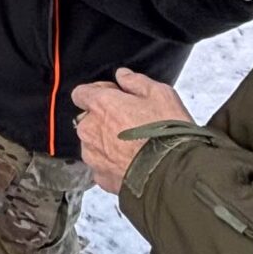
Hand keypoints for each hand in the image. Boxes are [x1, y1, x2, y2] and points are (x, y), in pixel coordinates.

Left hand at [73, 69, 193, 193]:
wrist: (171, 173)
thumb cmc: (166, 133)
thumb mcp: (160, 94)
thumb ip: (136, 81)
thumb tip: (122, 75)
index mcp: (100, 105)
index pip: (81, 93)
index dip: (99, 92)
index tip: (115, 97)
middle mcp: (90, 130)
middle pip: (88, 120)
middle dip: (104, 119)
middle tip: (130, 122)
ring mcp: (92, 156)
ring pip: (93, 144)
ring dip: (107, 142)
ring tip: (134, 145)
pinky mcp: (101, 177)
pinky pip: (102, 166)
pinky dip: (113, 164)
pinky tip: (133, 162)